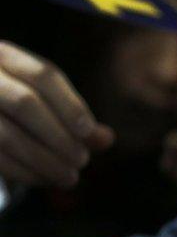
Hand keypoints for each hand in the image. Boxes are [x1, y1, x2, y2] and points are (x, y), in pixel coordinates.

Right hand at [0, 42, 113, 186]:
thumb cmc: (17, 107)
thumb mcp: (45, 103)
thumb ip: (76, 119)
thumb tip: (107, 140)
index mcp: (5, 56)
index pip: (43, 75)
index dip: (70, 105)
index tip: (88, 132)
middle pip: (25, 103)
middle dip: (59, 136)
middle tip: (82, 161)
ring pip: (7, 135)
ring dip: (43, 160)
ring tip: (69, 177)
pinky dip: (22, 172)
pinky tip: (44, 180)